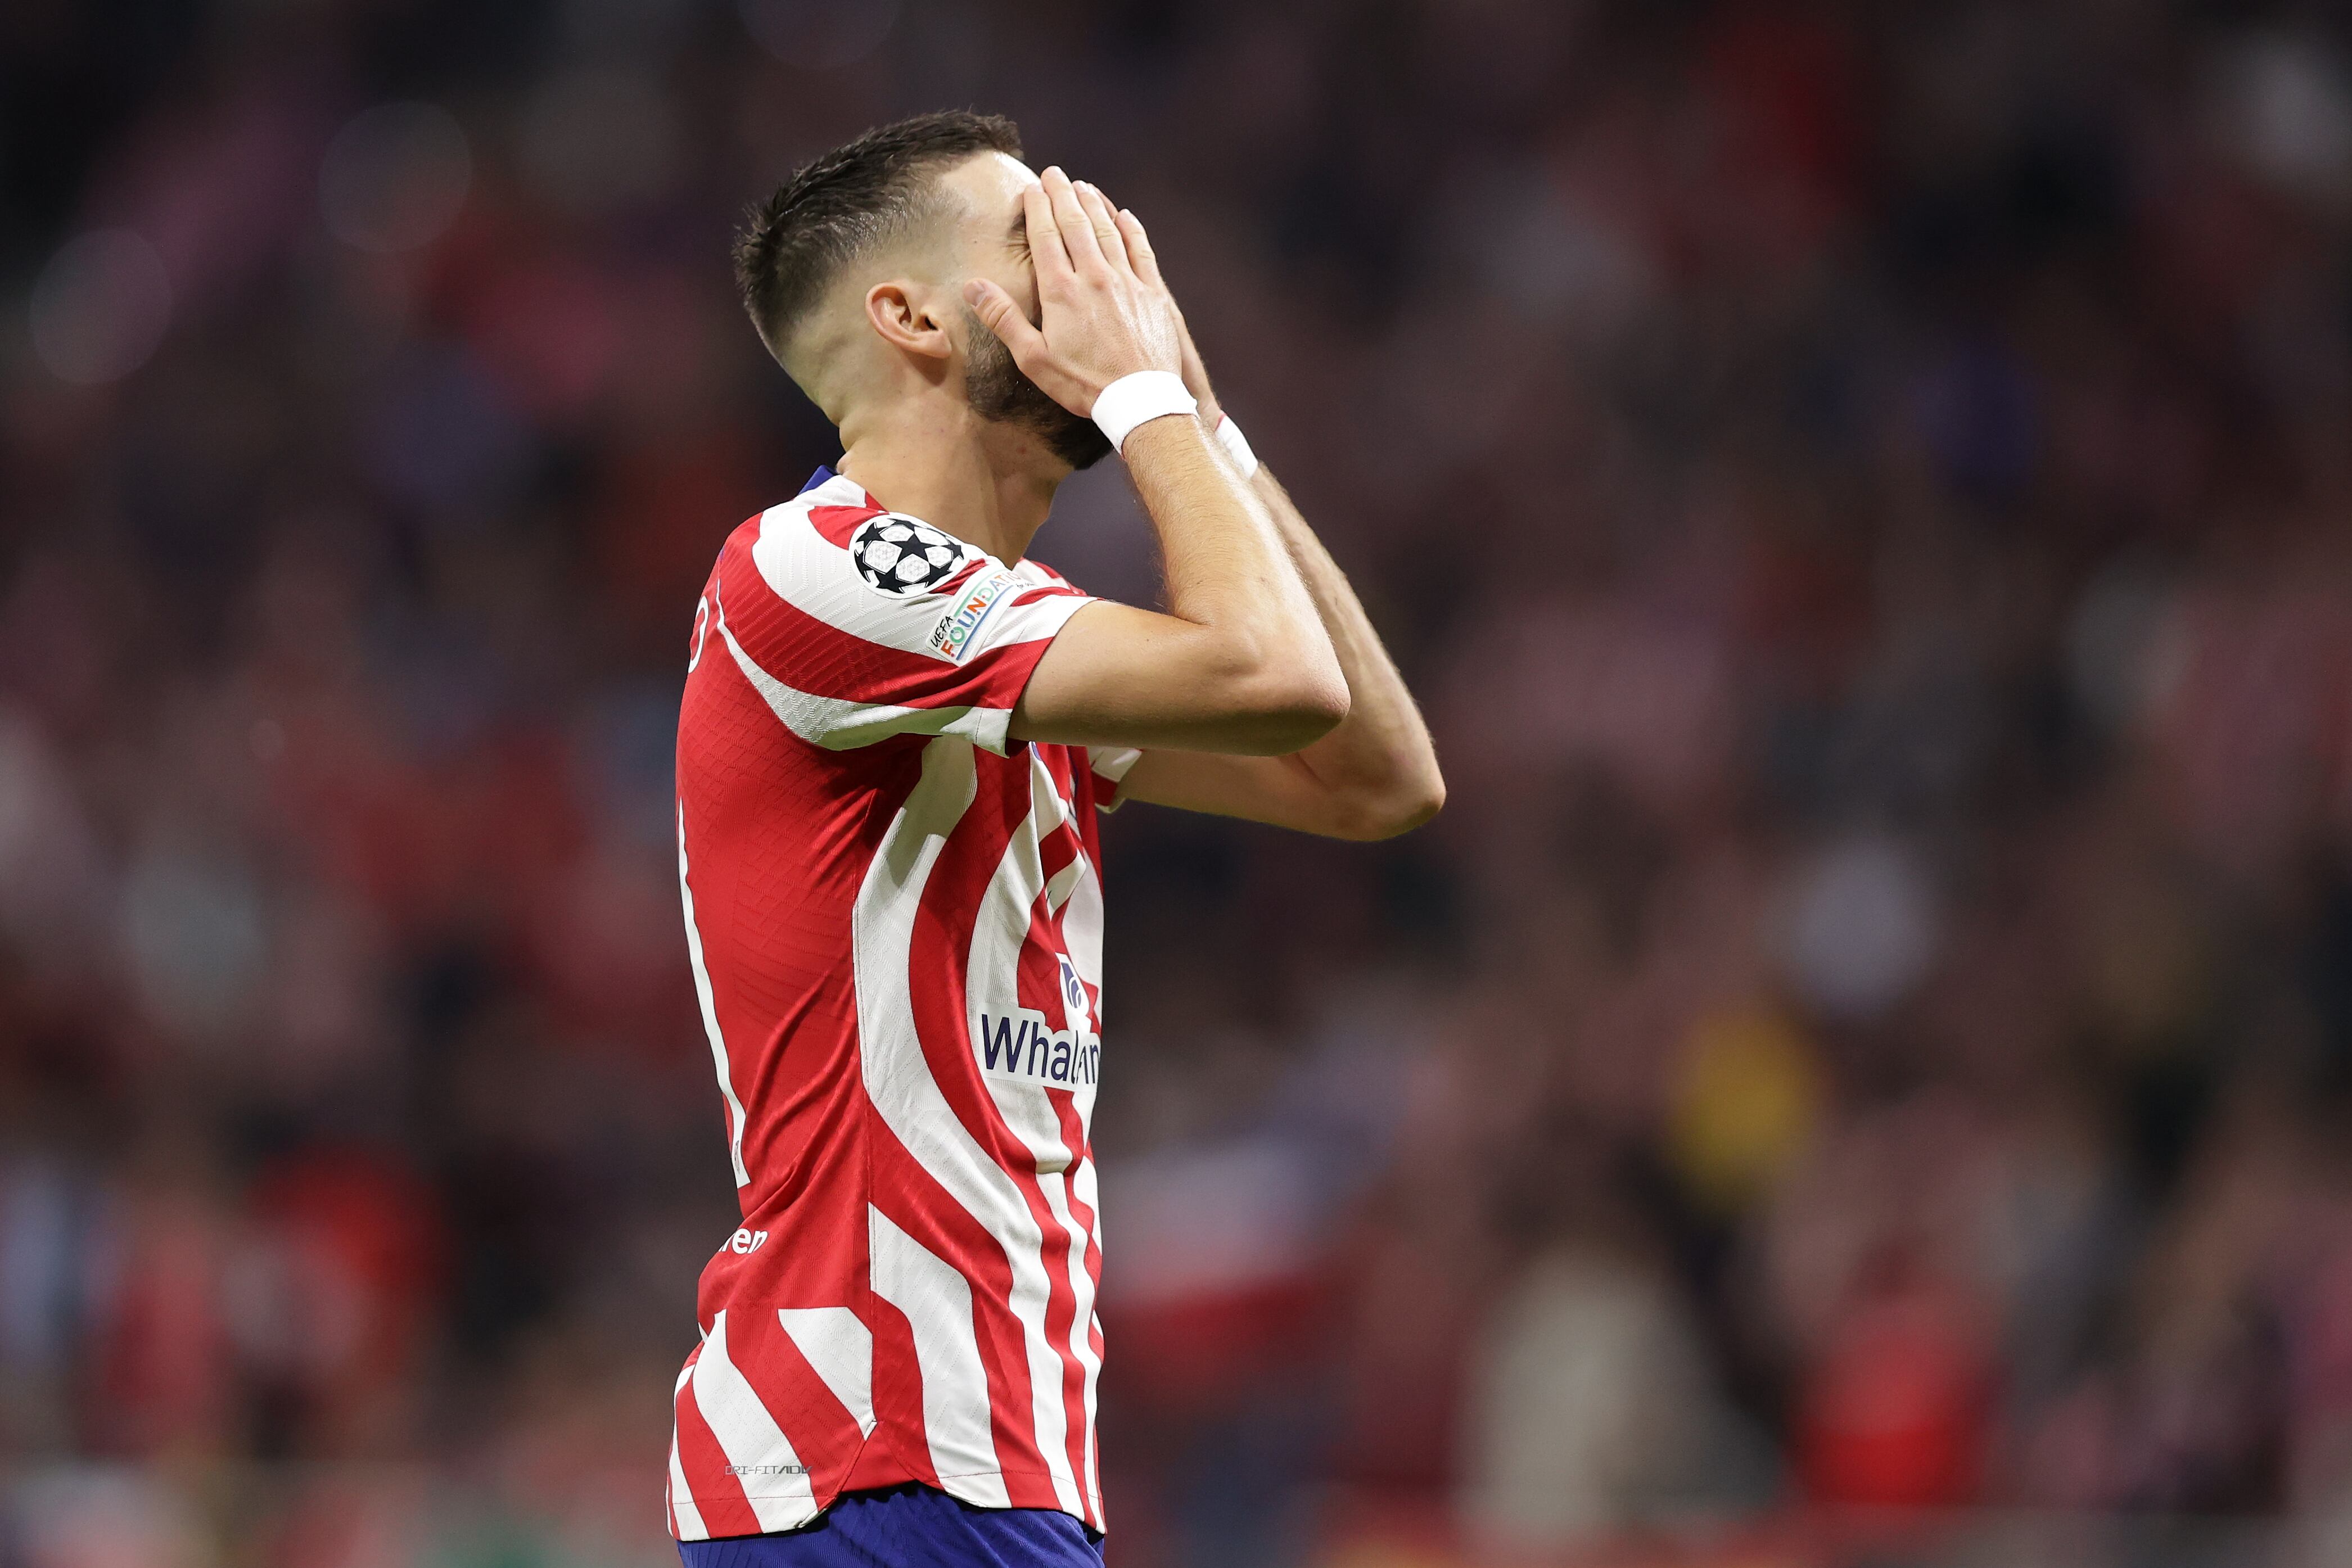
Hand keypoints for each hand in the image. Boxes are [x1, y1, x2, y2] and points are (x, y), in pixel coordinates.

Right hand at [964, 168, 1181, 418]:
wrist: (1140, 399)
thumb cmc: (1083, 384)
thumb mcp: (1033, 359)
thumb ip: (1003, 319)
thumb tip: (972, 286)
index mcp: (1061, 290)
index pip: (1046, 236)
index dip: (1038, 208)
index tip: (1032, 188)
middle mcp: (1094, 276)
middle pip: (1076, 224)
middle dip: (1063, 195)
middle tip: (1055, 173)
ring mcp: (1127, 281)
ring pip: (1108, 230)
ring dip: (1094, 204)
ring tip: (1084, 185)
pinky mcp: (1153, 293)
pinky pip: (1141, 250)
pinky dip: (1132, 228)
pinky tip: (1125, 215)